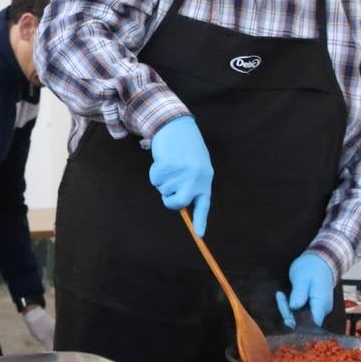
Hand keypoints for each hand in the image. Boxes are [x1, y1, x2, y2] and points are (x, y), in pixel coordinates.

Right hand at [149, 116, 212, 235]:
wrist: (177, 127)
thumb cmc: (186, 149)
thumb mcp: (196, 167)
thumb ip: (192, 185)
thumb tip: (181, 204)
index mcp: (205, 180)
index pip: (203, 205)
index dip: (201, 221)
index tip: (200, 235)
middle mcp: (195, 179)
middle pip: (178, 204)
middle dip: (170, 201)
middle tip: (168, 194)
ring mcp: (181, 175)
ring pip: (164, 190)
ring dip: (162, 180)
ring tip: (170, 164)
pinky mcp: (167, 168)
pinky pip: (155, 180)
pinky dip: (155, 172)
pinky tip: (163, 160)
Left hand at [275, 253, 335, 328]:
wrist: (320, 260)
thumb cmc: (312, 267)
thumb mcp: (302, 277)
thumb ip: (299, 292)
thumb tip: (294, 306)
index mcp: (321, 303)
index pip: (312, 323)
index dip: (298, 323)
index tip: (285, 312)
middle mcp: (322, 309)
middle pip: (304, 322)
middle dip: (288, 313)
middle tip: (280, 297)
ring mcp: (318, 308)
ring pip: (300, 317)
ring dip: (287, 309)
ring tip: (280, 294)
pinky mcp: (312, 306)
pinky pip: (300, 312)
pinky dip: (290, 306)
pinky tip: (283, 296)